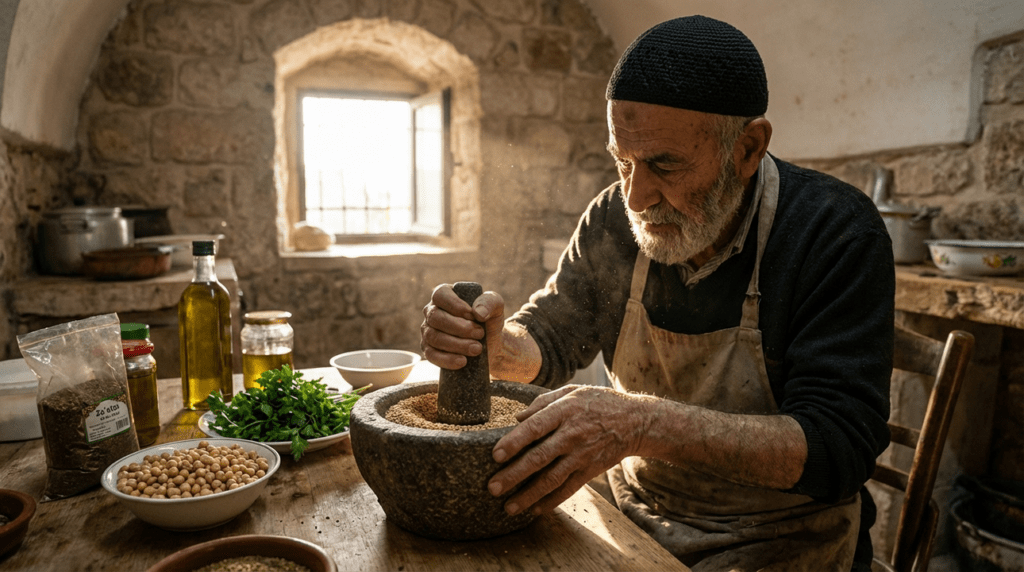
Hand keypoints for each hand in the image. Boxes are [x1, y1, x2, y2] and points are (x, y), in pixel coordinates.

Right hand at [421, 283, 506, 369]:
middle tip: (480, 334)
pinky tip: (462, 361)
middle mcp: (431, 311)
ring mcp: (427, 331)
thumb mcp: (495, 306)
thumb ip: (490, 302)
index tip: (473, 316)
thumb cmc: (488, 320)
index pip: (440, 295)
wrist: (490, 344)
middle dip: (460, 328)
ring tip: (476, 348)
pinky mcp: (429, 350)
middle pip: (435, 317)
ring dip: (457, 344)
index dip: (455, 306)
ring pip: (433, 337)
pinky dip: (447, 359)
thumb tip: (478, 313)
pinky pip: (431, 355)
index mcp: (444, 295)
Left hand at [487, 385, 650, 515]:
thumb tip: (517, 418)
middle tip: (493, 487)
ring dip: (529, 495)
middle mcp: (572, 435)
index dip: (515, 442)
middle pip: (539, 458)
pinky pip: (568, 489)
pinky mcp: (590, 470)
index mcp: (565, 411)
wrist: (635, 421)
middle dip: (514, 475)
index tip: (495, 455)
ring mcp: (582, 455)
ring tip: (508, 507)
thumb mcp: (572, 391)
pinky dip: (551, 501)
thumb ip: (543, 402)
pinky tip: (535, 510)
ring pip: (552, 479)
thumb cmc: (598, 402)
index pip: (535, 427)